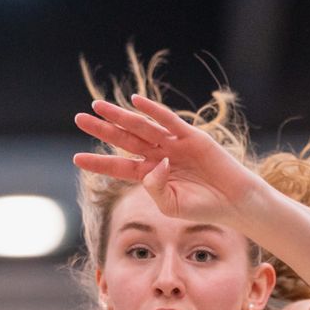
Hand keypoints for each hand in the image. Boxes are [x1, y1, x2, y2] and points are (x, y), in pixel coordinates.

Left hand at [72, 93, 262, 227]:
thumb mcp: (172, 206)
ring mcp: (173, 144)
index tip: (76, 158)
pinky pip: (168, 120)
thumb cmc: (203, 207)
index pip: (119, 165)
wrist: (233, 201)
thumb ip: (155, 188)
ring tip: (98, 106)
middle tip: (79, 119)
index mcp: (151, 175)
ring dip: (120, 116)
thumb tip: (151, 164)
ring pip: (141, 126)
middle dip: (102, 129)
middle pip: (124, 139)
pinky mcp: (191, 135)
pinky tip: (135, 101)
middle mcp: (159, 156)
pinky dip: (152, 110)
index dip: (98, 162)